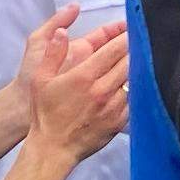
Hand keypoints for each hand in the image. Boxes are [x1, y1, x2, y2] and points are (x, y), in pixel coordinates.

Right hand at [27, 10, 130, 165]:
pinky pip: (134, 100)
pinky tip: (133, 85)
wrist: (53, 149)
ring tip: (139, 61)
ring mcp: (113, 107)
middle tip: (138, 42)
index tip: (131, 31)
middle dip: (134, 50)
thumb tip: (62, 32)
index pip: (114, 50)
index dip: (125, 37)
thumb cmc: (45, 114)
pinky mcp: (119, 121)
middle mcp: (102, 90)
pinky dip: (136, 90)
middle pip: (129, 62)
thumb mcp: (40, 80)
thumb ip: (53, 53)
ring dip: (137, 69)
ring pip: (134, 80)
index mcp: (84, 76)